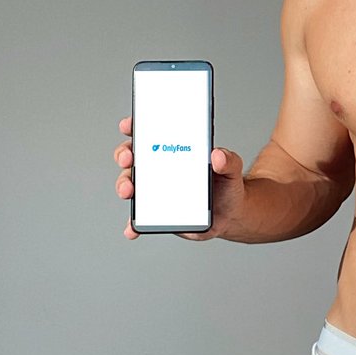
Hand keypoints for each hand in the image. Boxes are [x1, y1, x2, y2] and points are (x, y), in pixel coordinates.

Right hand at [113, 115, 246, 240]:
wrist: (229, 215)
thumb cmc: (225, 185)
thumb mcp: (232, 169)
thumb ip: (229, 160)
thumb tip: (219, 155)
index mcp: (173, 151)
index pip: (149, 133)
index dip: (134, 126)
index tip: (129, 125)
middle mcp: (158, 168)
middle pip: (132, 157)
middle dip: (124, 155)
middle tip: (129, 159)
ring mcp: (154, 191)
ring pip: (130, 184)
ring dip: (124, 186)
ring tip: (129, 191)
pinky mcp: (156, 213)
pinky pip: (139, 218)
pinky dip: (132, 224)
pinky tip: (131, 229)